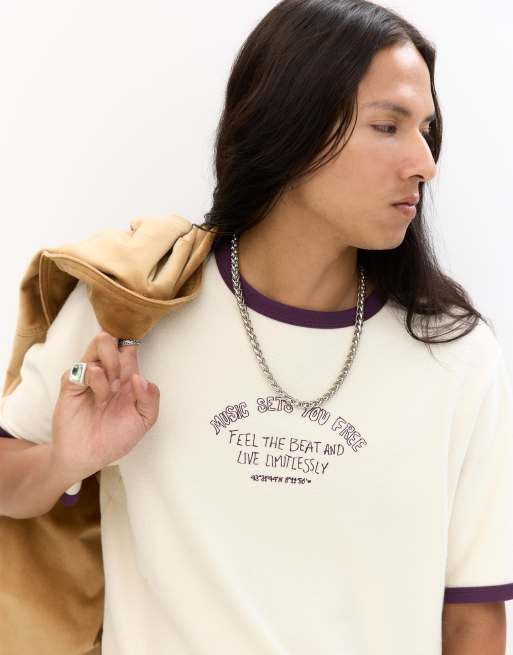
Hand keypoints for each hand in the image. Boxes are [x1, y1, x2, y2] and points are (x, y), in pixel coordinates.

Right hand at [50, 330, 159, 478]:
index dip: (133, 340)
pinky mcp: (71, 384)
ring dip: (110, 360)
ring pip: (98, 346)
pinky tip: (98, 392)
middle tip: (122, 375)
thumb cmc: (116, 437)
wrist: (88, 457)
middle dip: (120, 349)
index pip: (130, 348)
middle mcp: (108, 372)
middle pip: (113, 341)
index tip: (137, 339)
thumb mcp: (144, 421)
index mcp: (127, 377)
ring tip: (113, 383)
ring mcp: (89, 376)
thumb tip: (141, 379)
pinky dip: (94, 378)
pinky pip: (82, 369)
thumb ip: (150, 399)